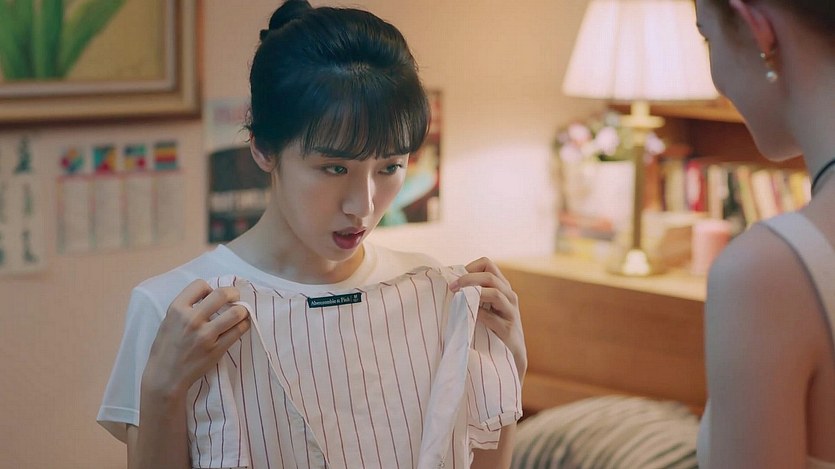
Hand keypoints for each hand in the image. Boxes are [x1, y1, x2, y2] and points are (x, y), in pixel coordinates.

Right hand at [142, 280, 250, 397]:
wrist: (165, 377)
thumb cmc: (166, 348)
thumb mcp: (169, 320)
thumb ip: (186, 307)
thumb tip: (209, 295)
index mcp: (177, 309)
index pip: (200, 284)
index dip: (209, 288)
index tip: (211, 296)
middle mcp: (191, 320)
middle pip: (222, 294)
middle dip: (233, 293)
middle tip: (235, 297)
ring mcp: (205, 335)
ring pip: (236, 313)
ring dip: (242, 310)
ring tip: (240, 312)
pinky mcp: (216, 349)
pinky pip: (238, 331)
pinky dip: (243, 325)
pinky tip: (241, 325)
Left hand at [450, 257, 526, 381]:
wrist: (512, 357)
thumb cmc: (492, 330)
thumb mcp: (485, 307)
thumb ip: (473, 294)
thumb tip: (448, 284)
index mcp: (502, 287)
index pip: (487, 264)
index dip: (469, 267)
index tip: (455, 279)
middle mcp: (509, 296)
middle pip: (489, 276)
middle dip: (467, 279)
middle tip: (451, 288)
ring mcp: (510, 312)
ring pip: (495, 293)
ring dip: (473, 293)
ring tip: (458, 298)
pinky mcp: (508, 329)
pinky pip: (492, 317)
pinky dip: (477, 314)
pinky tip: (467, 317)